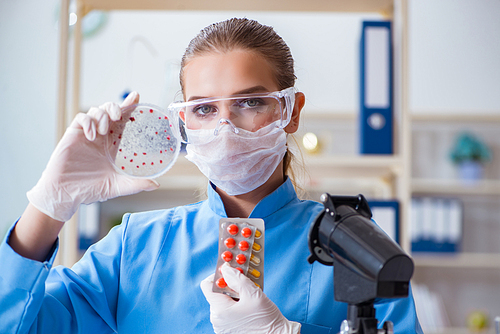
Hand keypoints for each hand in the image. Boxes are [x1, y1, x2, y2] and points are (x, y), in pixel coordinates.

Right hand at [26, 92, 158, 221]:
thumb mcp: (118, 186)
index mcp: (111, 144)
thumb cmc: (90, 189)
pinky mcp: (73, 135)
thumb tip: (156, 185)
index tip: (137, 96)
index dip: (129, 106)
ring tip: (104, 131)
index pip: (122, 121)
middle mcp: (100, 137)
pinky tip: (92, 135)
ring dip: (103, 115)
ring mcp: (86, 134)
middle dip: (115, 106)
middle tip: (118, 115)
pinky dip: (88, 122)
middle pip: (109, 110)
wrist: (67, 193)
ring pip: (96, 111)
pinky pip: (81, 118)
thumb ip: (137, 184)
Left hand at [200, 263, 300, 333]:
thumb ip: (236, 278)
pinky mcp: (228, 329)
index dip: (218, 275)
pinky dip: (236, 302)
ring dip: (234, 292)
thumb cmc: (266, 319)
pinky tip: (248, 302)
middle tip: (245, 280)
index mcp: (220, 311)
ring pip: (222, 300)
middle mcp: (217, 319)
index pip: (207, 285)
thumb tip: (225, 268)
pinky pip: (227, 309)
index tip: (231, 271)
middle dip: (229, 283)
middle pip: (216, 292)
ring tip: (249, 292)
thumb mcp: (253, 293)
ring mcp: (222, 325)